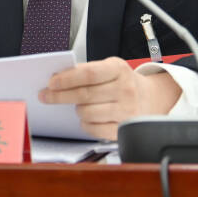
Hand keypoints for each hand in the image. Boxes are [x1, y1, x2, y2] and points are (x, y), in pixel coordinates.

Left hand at [38, 57, 181, 139]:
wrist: (151, 98)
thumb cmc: (123, 82)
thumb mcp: (109, 68)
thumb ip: (86, 71)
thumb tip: (58, 79)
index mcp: (119, 69)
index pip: (88, 74)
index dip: (67, 79)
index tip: (51, 82)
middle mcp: (125, 90)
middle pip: (85, 95)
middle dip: (60, 96)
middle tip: (46, 96)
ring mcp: (127, 111)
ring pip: (87, 112)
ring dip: (76, 109)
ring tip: (77, 105)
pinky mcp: (124, 129)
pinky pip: (94, 129)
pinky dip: (85, 124)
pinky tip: (87, 118)